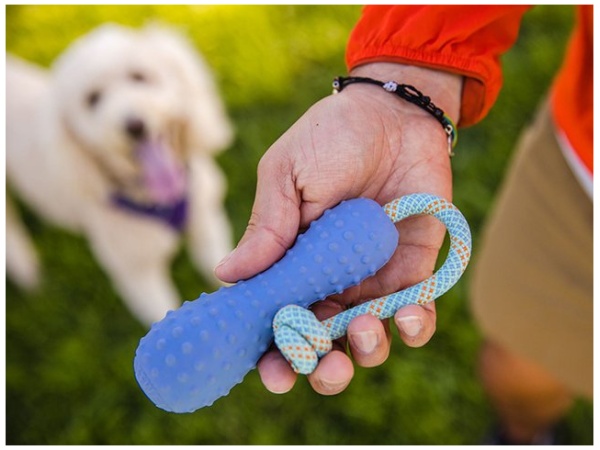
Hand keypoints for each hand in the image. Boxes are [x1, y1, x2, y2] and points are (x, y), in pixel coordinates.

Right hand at [215, 63, 461, 394]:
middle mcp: (331, 280)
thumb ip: (266, 229)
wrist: (391, 113)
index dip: (273, 354)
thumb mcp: (287, 177)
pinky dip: (413, 327)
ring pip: (367, 340)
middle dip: (321, 368)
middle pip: (322, 344)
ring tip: (361, 328)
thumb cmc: (330, 138)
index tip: (273, 373)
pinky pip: (415, 314)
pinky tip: (406, 318)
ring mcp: (372, 278)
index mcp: (291, 263)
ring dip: (364, 350)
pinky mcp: (413, 268)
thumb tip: (226, 275)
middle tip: (322, 365)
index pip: (278, 321)